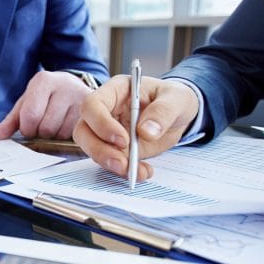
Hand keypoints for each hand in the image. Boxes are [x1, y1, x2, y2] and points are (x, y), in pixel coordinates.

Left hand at [0, 70, 92, 140]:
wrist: (74, 87)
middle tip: (44, 124)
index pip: (30, 115)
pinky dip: (67, 135)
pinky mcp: (92, 111)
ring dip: (55, 135)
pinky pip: (74, 134)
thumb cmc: (45, 98)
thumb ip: (10, 122)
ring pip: (60, 133)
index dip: (27, 128)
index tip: (29, 125)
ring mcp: (81, 98)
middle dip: (41, 133)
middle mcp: (64, 86)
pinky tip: (67, 124)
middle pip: (46, 127)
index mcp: (43, 81)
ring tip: (57, 123)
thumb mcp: (26, 104)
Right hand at [73, 75, 198, 179]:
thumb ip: (163, 111)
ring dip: (111, 164)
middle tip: (122, 163)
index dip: (101, 124)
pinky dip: (124, 171)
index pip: (93, 105)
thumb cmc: (174, 99)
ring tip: (135, 172)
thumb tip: (146, 131)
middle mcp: (106, 111)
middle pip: (84, 131)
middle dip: (99, 150)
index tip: (123, 140)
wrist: (180, 115)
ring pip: (93, 149)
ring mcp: (107, 132)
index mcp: (115, 91)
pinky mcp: (116, 149)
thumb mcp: (177, 99)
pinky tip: (143, 172)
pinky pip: (111, 162)